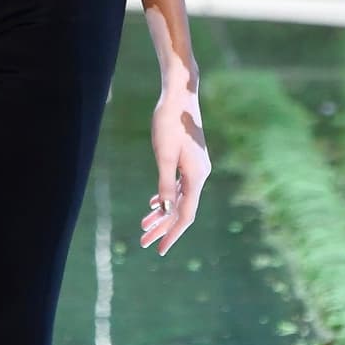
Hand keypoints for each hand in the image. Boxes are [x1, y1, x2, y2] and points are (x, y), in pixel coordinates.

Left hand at [141, 86, 211, 255]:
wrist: (179, 95)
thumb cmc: (169, 122)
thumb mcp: (163, 155)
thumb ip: (165, 184)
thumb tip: (165, 210)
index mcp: (196, 176)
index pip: (185, 214)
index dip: (172, 234)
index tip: (159, 249)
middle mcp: (200, 175)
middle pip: (181, 209)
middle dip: (162, 227)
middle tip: (144, 242)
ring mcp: (196, 168)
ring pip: (179, 199)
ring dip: (162, 214)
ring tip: (144, 227)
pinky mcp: (189, 161)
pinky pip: (179, 186)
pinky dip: (166, 197)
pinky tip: (154, 205)